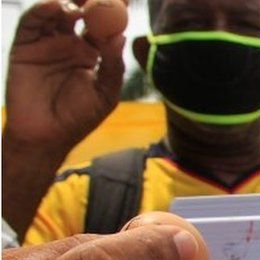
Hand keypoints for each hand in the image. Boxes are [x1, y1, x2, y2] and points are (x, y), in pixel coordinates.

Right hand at [3, 0, 125, 153]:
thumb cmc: (78, 118)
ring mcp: (46, 43)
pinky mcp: (25, 46)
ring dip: (68, 1)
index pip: (103, 25)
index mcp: (91, 52)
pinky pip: (32, 23)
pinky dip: (43, 9)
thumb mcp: (105, 94)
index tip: (125, 0)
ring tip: (81, 1)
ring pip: (56, 12)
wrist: (46, 136)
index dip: (112, 11)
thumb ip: (113, 66)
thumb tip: (120, 36)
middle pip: (80, 12)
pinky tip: (58, 6)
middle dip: (90, 0)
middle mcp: (68, 43)